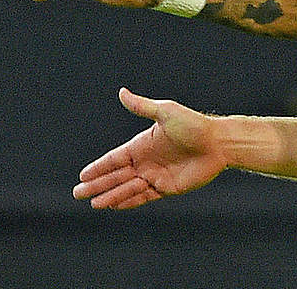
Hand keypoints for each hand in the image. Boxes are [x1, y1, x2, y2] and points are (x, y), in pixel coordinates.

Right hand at [72, 88, 227, 208]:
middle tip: (78, 193)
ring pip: (127, 188)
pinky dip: (129, 201)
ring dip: (110, 195)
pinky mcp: (167, 187)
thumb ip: (142, 106)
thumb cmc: (194, 125)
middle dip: (98, 184)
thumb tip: (121, 92)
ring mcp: (156, 175)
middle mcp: (146, 161)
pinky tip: (115, 205)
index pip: (114, 158)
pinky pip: (144, 196)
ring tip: (94, 204)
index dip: (99, 167)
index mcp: (142, 144)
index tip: (82, 175)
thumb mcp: (166, 112)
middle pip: (116, 175)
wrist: (218, 143)